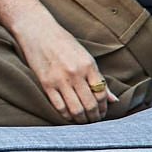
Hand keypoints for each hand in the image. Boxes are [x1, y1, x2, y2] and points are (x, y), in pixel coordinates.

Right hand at [10, 7, 110, 122]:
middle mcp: (76, 73)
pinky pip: (59, 106)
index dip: (104, 107)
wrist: (38, 31)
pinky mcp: (46, 84)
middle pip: (90, 104)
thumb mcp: (85, 57)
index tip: (103, 112)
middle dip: (94, 117)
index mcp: (88, 65)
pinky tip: (69, 116)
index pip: (102, 94)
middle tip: (94, 120)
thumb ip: (98, 78)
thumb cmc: (63, 42)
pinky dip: (66, 115)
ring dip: (81, 119)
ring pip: (76, 109)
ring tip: (83, 121)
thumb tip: (113, 99)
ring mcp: (60, 79)